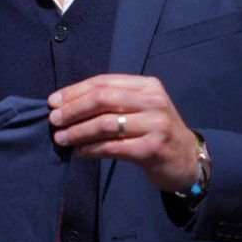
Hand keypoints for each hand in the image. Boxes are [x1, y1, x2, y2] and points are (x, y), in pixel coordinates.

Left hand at [48, 73, 198, 191]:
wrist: (187, 159)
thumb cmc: (156, 132)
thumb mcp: (142, 108)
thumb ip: (114, 101)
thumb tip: (68, 104)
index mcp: (147, 86)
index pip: (104, 82)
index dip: (75, 91)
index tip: (53, 102)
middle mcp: (153, 101)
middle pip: (102, 99)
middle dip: (73, 109)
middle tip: (54, 120)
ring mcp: (154, 125)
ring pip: (105, 124)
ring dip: (78, 131)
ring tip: (61, 138)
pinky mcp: (151, 149)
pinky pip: (112, 147)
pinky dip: (91, 149)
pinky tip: (79, 152)